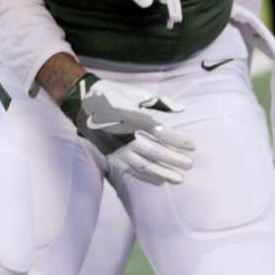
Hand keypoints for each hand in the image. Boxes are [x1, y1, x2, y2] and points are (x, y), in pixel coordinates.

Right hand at [62, 72, 196, 185]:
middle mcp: (125, 136)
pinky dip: (146, 176)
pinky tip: (159, 181)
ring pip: (142, 165)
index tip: (192, 146)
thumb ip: (161, 102)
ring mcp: (116, 147)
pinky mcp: (110, 155)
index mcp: (133, 118)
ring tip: (178, 179)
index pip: (161, 133)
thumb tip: (182, 109)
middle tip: (190, 165)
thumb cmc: (113, 95)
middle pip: (154, 152)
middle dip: (173, 159)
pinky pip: (130, 170)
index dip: (178, 140)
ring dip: (162, 172)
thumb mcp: (137, 93)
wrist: (82, 102)